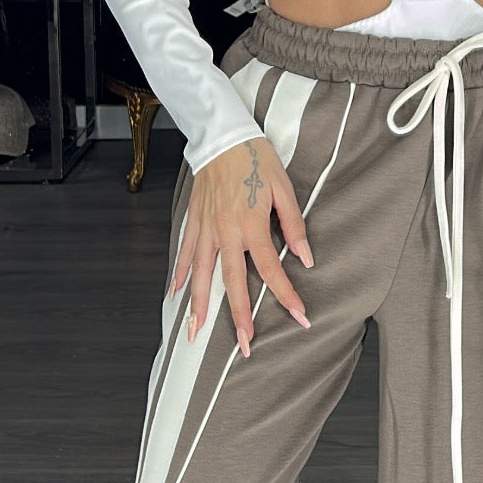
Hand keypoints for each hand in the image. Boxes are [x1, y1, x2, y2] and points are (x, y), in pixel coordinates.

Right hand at [168, 135, 313, 358]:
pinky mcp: (194, 221)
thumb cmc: (256, 160)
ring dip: (200, 307)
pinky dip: (180, 275)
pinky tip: (176, 295)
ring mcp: (206, 228)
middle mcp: (226, 232)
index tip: (300, 317)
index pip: (271, 269)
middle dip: (239, 317)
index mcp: (252, 225)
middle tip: (245, 346)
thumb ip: (293, 225)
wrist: (223, 136)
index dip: (287, 295)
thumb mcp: (284, 188)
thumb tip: (306, 257)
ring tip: (197, 333)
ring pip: (202, 275)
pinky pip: (186, 253)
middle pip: (232, 283)